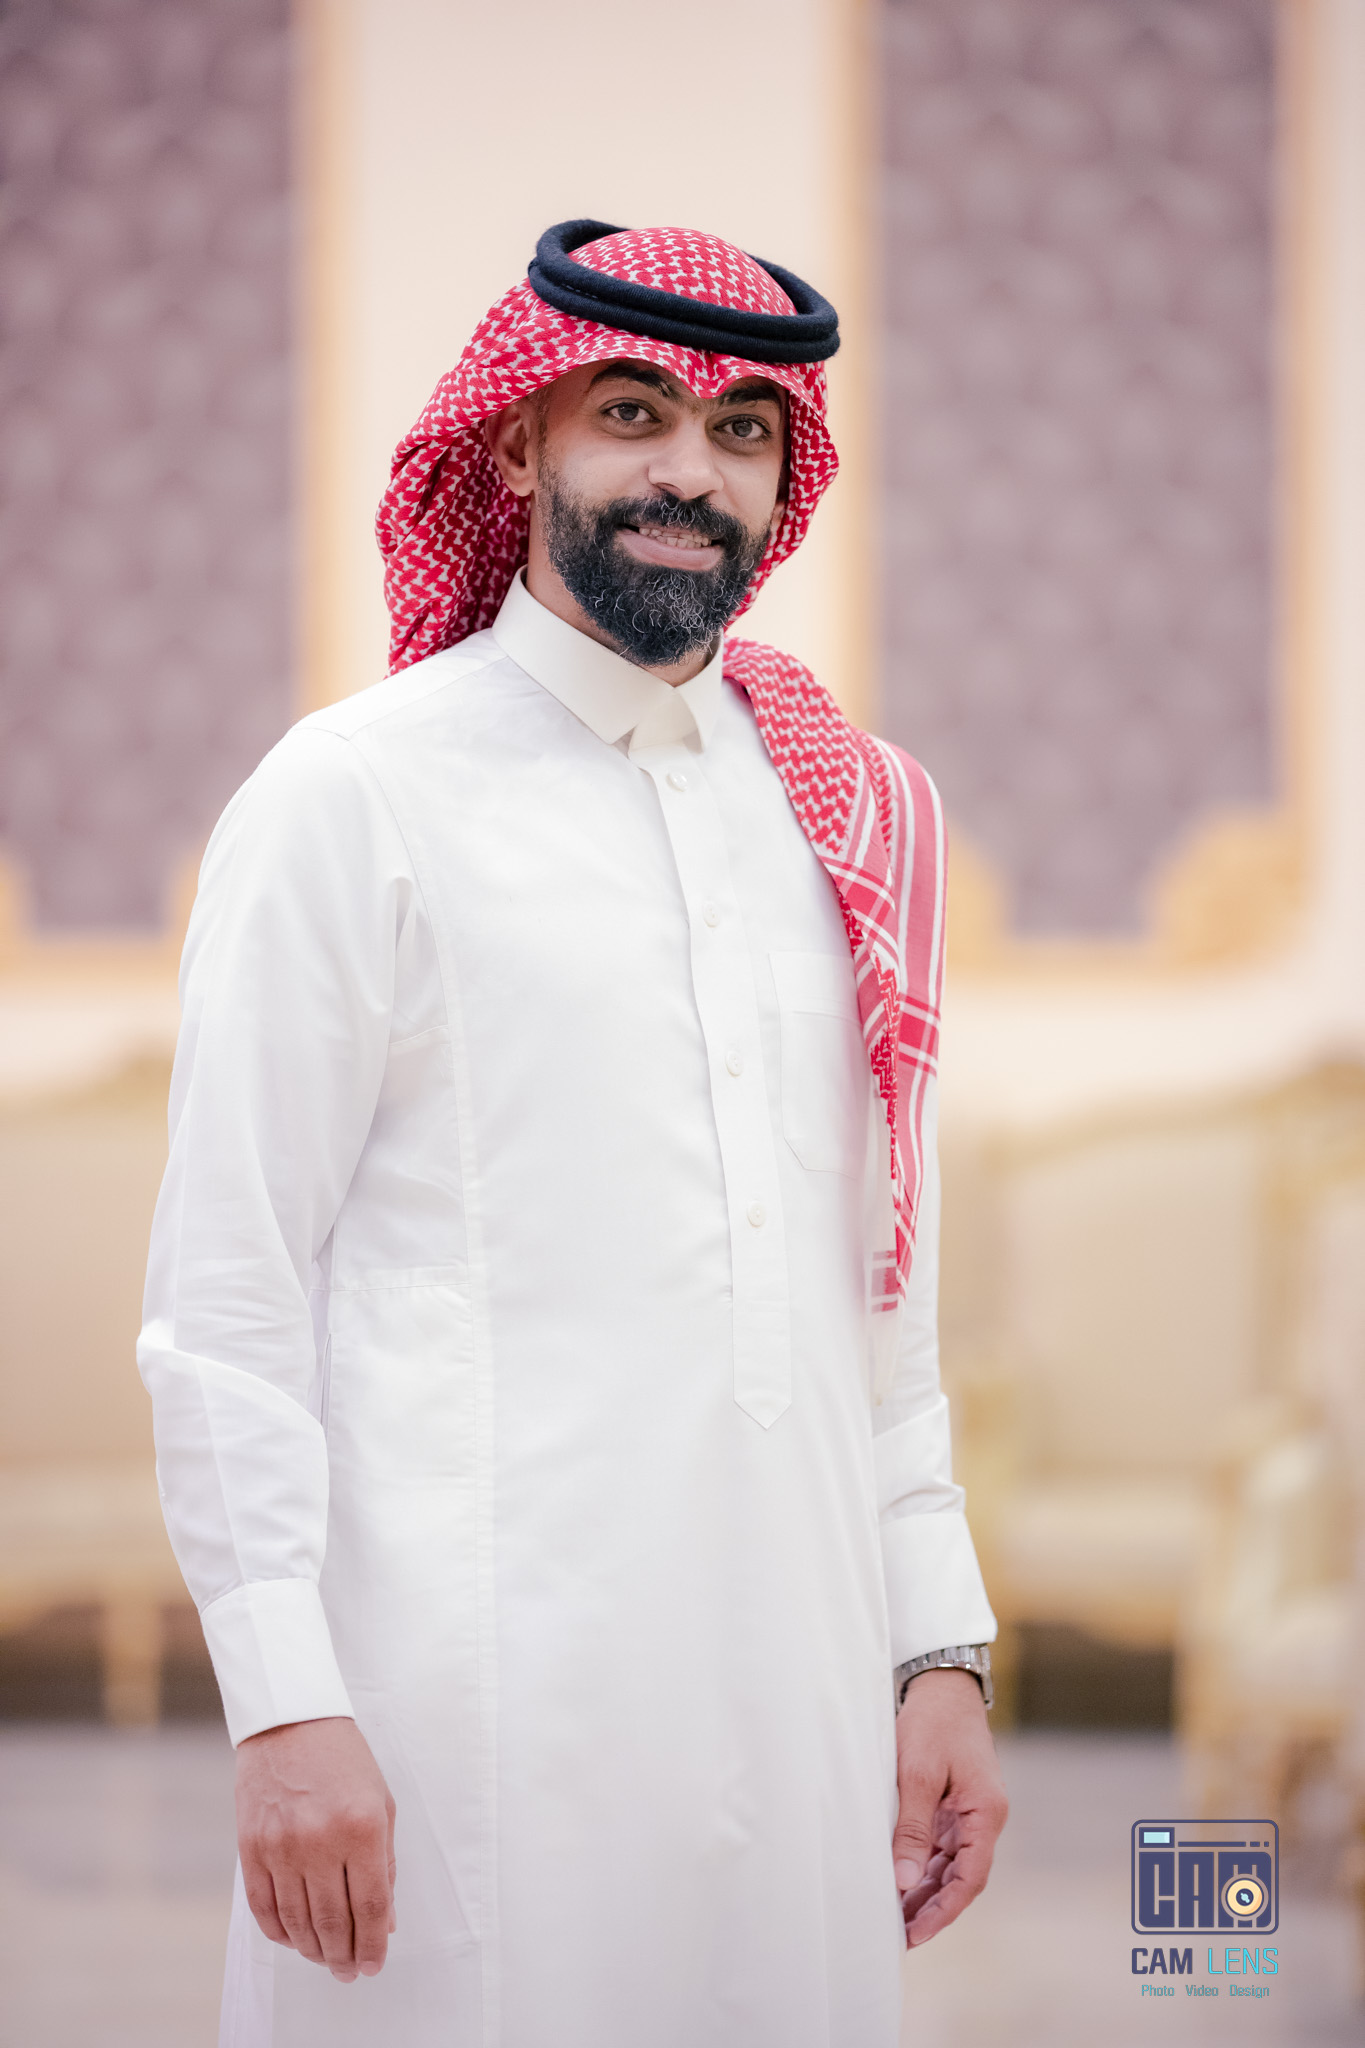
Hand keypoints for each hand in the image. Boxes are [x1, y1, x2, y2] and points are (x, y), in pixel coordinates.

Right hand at [235, 1715, 396, 1981]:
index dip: (374, 1944)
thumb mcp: (380, 1803)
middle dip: (345, 1956)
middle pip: (335, 1922)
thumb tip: (385, 1919)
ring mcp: (282, 1846)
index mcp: (362, 1828)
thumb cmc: (343, 1760)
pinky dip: (280, 1932)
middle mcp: (321, 1841)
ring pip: (299, 1922)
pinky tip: (294, 1939)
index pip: (371, 1906)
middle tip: (350, 1971)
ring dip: (314, 1950)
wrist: (291, 1721)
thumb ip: (385, 1864)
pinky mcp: (252, 1848)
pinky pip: (265, 1908)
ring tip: (325, 1959)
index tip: (375, 1963)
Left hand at [891, 1666, 1007, 1946]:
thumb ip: (913, 1828)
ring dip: (925, 1892)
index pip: (971, 1877)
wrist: (942, 1687)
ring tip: (895, 1919)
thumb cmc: (934, 1723)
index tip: (917, 1932)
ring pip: (949, 1866)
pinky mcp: (953, 1807)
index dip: (944, 1909)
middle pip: (961, 1877)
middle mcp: (982, 1819)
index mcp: (986, 1812)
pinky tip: (900, 1884)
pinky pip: (940, 1847)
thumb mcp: (918, 1774)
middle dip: (932, 1908)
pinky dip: (922, 1867)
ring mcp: (968, 1814)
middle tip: (900, 1936)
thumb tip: (905, 1880)